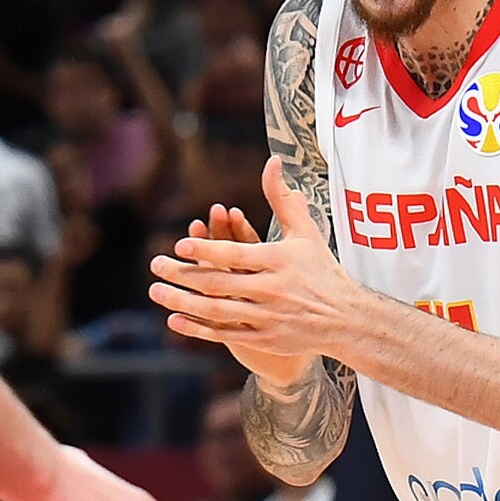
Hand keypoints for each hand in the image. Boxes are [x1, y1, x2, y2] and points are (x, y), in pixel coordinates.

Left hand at [152, 163, 379, 368]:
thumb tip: (272, 162)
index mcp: (279, 261)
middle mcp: (272, 290)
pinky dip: (199, 329)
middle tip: (155, 264)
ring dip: (183, 302)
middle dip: (182, 274)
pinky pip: (226, 335)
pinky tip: (175, 320)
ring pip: (217, 310)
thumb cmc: (321, 269)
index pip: (236, 254)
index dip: (207, 249)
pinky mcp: (265, 338)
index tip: (180, 244)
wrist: (345, 319)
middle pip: (219, 282)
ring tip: (156, 291)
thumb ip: (282, 198)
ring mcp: (267, 317)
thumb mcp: (305, 232)